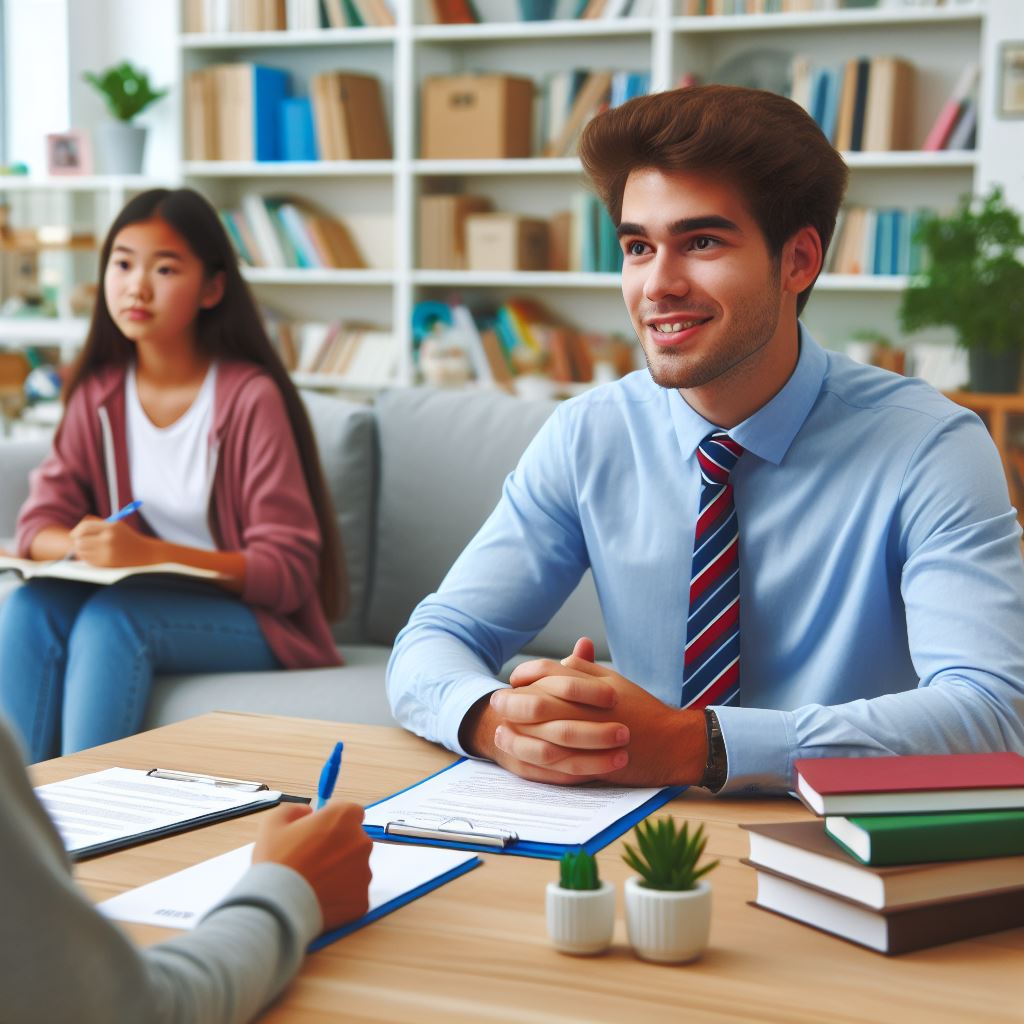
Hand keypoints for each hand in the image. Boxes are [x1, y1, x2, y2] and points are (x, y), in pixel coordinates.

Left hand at [69, 517, 161, 566]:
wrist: (145, 554)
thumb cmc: (127, 539)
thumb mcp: (116, 526)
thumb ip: (96, 525)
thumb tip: (74, 533)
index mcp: (111, 527)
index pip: (85, 527)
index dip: (76, 531)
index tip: (74, 535)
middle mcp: (108, 540)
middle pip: (80, 541)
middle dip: (78, 542)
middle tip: (81, 543)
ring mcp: (107, 553)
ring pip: (82, 552)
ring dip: (83, 551)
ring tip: (93, 550)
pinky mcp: (106, 564)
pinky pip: (88, 561)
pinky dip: (90, 559)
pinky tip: (99, 557)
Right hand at [253, 801, 371, 930]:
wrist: (277, 907)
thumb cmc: (276, 861)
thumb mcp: (274, 822)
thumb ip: (295, 810)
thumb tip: (308, 812)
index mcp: (344, 818)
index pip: (352, 812)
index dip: (335, 821)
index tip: (321, 832)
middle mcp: (361, 842)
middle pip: (355, 840)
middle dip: (339, 848)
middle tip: (314, 861)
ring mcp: (364, 873)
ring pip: (355, 869)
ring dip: (340, 873)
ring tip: (314, 883)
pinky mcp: (362, 900)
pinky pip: (353, 894)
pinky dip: (341, 897)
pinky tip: (320, 899)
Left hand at [476, 637, 706, 787]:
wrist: (670, 744)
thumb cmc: (642, 710)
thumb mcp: (613, 681)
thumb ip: (584, 669)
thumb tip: (561, 658)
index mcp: (588, 683)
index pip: (544, 671)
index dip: (524, 674)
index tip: (513, 681)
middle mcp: (583, 707)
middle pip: (534, 700)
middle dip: (510, 702)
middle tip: (496, 703)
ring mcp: (585, 735)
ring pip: (538, 730)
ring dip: (516, 730)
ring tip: (500, 730)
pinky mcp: (587, 760)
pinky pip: (551, 758)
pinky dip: (532, 754)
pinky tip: (520, 751)